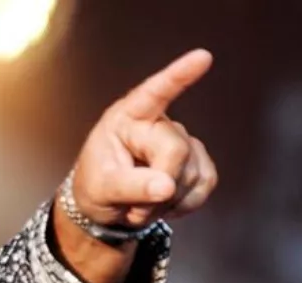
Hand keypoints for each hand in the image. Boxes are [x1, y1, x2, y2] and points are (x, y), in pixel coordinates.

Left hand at [70, 49, 218, 228]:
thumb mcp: (101, 188)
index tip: (202, 57)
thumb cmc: (96, 186)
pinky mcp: (199, 162)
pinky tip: (164, 203)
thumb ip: (130, 186)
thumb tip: (167, 186)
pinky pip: (205, 183)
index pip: (153, 93)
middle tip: (133, 206)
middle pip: (176, 152)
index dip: (178, 76)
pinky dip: (184, 203)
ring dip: (166, 201)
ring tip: (141, 203)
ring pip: (192, 173)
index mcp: (127, 118)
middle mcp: (157, 124)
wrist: (106, 206)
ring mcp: (182, 141)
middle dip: (158, 187)